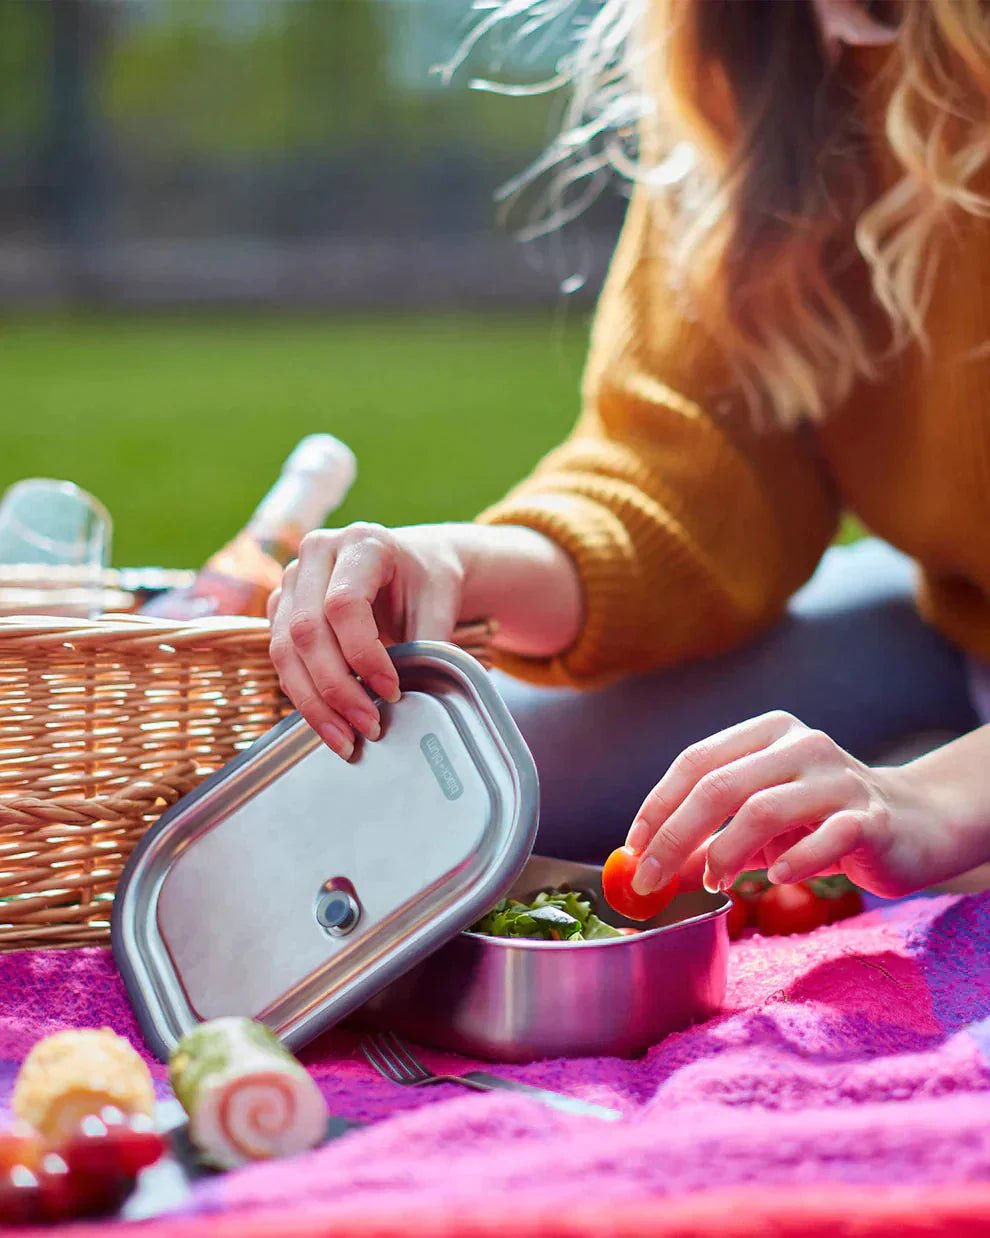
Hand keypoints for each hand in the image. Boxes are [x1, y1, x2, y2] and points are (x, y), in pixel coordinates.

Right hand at [268, 519, 582, 759]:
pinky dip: (305, 698)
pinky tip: (331, 726)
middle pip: (307, 630)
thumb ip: (429, 643)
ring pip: (285, 650)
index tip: (392, 691)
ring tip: (346, 740)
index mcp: (361, 542)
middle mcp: (317, 554)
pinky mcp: (281, 609)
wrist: (411, 565)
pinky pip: (281, 661)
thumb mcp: (440, 603)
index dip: (364, 655)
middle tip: (369, 727)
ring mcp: (292, 581)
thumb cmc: (427, 582)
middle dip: (337, 688)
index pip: (344, 604)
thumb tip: (413, 697)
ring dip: (314, 703)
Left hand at [624, 711, 947, 898]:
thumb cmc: (822, 821)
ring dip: (725, 853)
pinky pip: (825, 838)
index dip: (658, 805)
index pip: (696, 761)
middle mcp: (801, 744)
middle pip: (719, 785)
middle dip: (675, 836)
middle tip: (650, 880)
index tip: (632, 848)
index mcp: (767, 733)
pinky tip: (777, 879)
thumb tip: (650, 869)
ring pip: (763, 809)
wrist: (916, 823)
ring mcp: (839, 777)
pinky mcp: (873, 817)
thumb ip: (710, 839)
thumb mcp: (760, 825)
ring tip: (714, 883)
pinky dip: (794, 861)